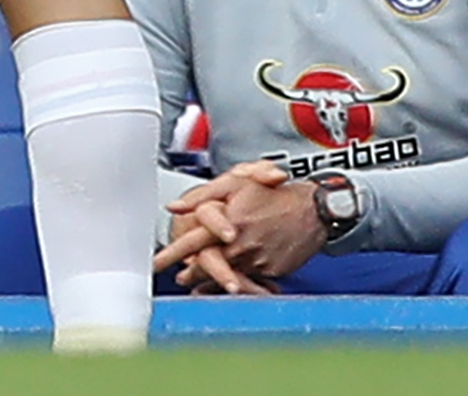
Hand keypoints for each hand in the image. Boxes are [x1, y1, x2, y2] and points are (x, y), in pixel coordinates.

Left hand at [156, 162, 316, 292]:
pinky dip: (241, 281)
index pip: (193, 242)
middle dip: (192, 273)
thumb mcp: (234, 185)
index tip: (154, 264)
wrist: (313, 210)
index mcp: (228, 223)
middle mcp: (241, 245)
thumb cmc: (272, 194)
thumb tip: (173, 207)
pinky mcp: (272, 270)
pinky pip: (251, 278)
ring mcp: (258, 260)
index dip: (172, 254)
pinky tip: (232, 282)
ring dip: (214, 279)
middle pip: (209, 264)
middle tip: (180, 277)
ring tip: (199, 283)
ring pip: (229, 274)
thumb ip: (201, 196)